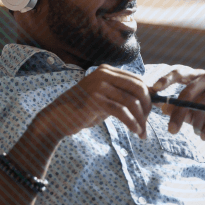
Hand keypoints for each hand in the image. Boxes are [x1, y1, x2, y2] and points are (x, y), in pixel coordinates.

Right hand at [37, 64, 152, 139]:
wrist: (56, 119)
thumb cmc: (82, 111)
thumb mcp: (104, 99)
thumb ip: (122, 96)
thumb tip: (149, 101)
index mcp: (107, 71)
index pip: (137, 80)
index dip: (148, 97)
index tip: (149, 113)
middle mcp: (104, 74)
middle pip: (138, 88)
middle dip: (147, 108)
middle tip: (147, 124)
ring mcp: (98, 85)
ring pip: (131, 102)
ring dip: (140, 120)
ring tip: (142, 133)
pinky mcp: (94, 99)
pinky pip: (121, 111)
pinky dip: (132, 123)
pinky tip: (135, 131)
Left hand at [151, 68, 204, 151]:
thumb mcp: (193, 114)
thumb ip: (179, 109)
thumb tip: (163, 107)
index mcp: (196, 77)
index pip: (179, 72)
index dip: (166, 79)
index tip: (154, 89)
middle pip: (187, 92)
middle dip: (178, 114)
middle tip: (171, 130)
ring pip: (202, 105)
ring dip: (196, 123)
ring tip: (196, 133)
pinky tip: (204, 136)